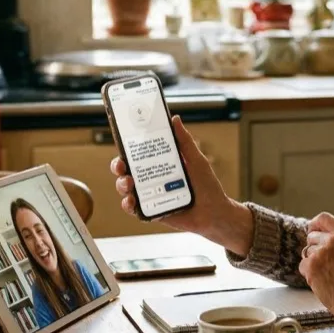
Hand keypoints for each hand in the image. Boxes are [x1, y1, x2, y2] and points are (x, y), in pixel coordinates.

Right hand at [110, 115, 252, 254]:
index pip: (139, 154)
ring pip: (127, 189)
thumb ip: (185, 141)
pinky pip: (134, 209)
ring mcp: (150, 195)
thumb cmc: (207, 185)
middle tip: (121, 165)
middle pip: (127, 170)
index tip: (122, 142)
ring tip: (129, 183)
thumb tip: (175, 119)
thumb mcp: (196, 160)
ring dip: (122, 184)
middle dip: (118, 166)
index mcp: (161, 164)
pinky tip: (132, 201)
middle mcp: (152, 179)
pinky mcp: (152, 212)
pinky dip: (128, 204)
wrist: (215, 213)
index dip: (127, 148)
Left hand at [298, 213, 333, 326]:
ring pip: (306, 252)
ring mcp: (320, 252)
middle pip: (311, 237)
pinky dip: (309, 274)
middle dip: (315, 248)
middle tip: (325, 263)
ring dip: (313, 262)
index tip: (312, 231)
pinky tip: (322, 281)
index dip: (315, 225)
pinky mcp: (311, 266)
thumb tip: (318, 237)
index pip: (323, 218)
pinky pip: (302, 266)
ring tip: (327, 274)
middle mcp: (332, 240)